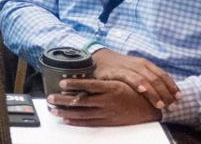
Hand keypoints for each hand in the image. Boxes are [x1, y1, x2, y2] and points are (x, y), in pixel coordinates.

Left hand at [47, 78, 162, 126]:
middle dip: (63, 100)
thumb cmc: (134, 91)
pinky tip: (66, 119)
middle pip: (82, 101)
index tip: (61, 82)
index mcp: (112, 88)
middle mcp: (109, 101)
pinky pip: (90, 122)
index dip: (74, 84)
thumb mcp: (120, 81)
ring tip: (53, 109)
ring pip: (83, 113)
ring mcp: (108, 113)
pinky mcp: (108, 122)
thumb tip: (83, 76)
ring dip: (66, 112)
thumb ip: (103, 80)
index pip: (89, 85)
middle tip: (50, 98)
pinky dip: (76, 121)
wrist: (150, 108)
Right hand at [92, 48, 180, 110]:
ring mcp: (127, 67)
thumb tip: (166, 94)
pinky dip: (136, 83)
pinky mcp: (115, 72)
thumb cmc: (118, 67)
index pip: (163, 75)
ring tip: (160, 104)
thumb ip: (148, 79)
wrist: (97, 59)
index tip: (179, 98)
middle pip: (156, 79)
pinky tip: (142, 90)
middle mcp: (138, 64)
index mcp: (145, 64)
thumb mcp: (135, 70)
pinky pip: (128, 77)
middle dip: (165, 94)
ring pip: (145, 79)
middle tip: (171, 107)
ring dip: (154, 93)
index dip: (172, 87)